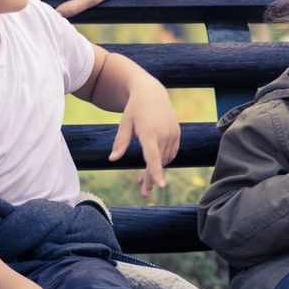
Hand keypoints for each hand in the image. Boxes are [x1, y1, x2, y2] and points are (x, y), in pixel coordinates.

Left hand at [109, 75, 179, 197]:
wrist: (152, 93)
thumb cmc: (135, 109)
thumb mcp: (124, 124)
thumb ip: (120, 142)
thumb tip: (112, 160)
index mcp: (149, 132)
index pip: (153, 157)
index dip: (156, 172)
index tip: (160, 186)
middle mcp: (164, 134)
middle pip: (158, 163)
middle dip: (151, 179)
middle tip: (144, 194)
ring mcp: (172, 134)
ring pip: (164, 160)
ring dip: (155, 170)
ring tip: (141, 180)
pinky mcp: (177, 134)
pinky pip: (171, 154)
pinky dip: (163, 161)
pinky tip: (154, 164)